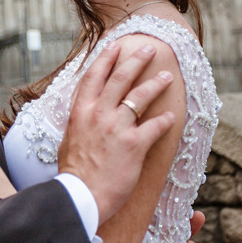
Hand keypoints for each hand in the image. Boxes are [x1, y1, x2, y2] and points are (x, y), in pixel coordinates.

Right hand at [58, 42, 175, 223]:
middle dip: (136, 60)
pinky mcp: (134, 144)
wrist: (80, 196)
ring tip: (167, 77)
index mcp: (81, 112)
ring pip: (140, 96)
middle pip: (121, 78)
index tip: (116, 46)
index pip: (94, 77)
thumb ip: (80, 123)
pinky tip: (172, 116)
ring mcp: (117, 127)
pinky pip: (155, 126)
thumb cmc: (74, 173)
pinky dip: (165, 121)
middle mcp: (99, 114)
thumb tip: (84, 115)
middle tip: (149, 49)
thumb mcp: (69, 140)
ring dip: (156, 83)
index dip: (106, 58)